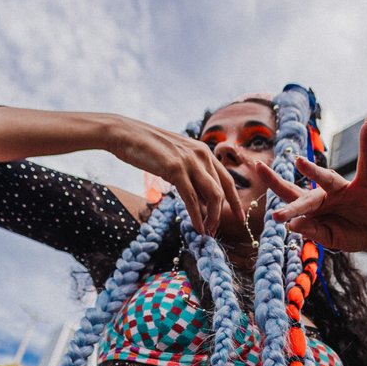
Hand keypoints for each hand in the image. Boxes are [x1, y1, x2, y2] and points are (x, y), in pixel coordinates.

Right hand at [105, 116, 240, 234]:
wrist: (126, 133)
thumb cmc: (147, 148)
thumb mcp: (176, 159)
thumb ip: (191, 176)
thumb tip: (201, 201)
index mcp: (203, 152)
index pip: (227, 179)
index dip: (235, 201)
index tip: (241, 217)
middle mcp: (201, 155)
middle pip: (222, 190)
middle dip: (222, 214)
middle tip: (215, 230)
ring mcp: (189, 161)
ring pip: (212, 195)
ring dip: (212, 217)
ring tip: (207, 232)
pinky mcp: (175, 169)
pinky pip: (192, 198)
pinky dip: (197, 216)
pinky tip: (198, 228)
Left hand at [259, 119, 366, 254]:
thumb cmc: (352, 234)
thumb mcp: (329, 238)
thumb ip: (313, 232)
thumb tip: (293, 225)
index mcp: (313, 208)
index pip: (288, 199)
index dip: (271, 190)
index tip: (255, 181)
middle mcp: (324, 195)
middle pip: (299, 191)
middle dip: (279, 183)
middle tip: (260, 169)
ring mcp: (344, 190)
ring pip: (325, 178)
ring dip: (313, 171)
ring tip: (299, 161)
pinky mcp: (364, 187)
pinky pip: (365, 165)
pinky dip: (366, 146)